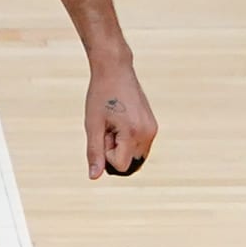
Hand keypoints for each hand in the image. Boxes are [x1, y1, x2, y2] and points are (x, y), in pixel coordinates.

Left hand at [85, 61, 156, 178]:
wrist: (114, 70)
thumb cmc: (100, 95)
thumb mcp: (92, 124)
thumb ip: (94, 152)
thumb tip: (94, 177)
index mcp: (135, 133)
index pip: (120, 165)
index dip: (105, 152)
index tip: (101, 130)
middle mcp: (149, 134)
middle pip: (129, 161)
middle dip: (114, 149)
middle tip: (108, 125)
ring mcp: (153, 130)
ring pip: (134, 155)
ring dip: (120, 144)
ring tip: (113, 121)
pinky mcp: (152, 126)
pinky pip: (138, 145)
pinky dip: (126, 139)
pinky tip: (120, 119)